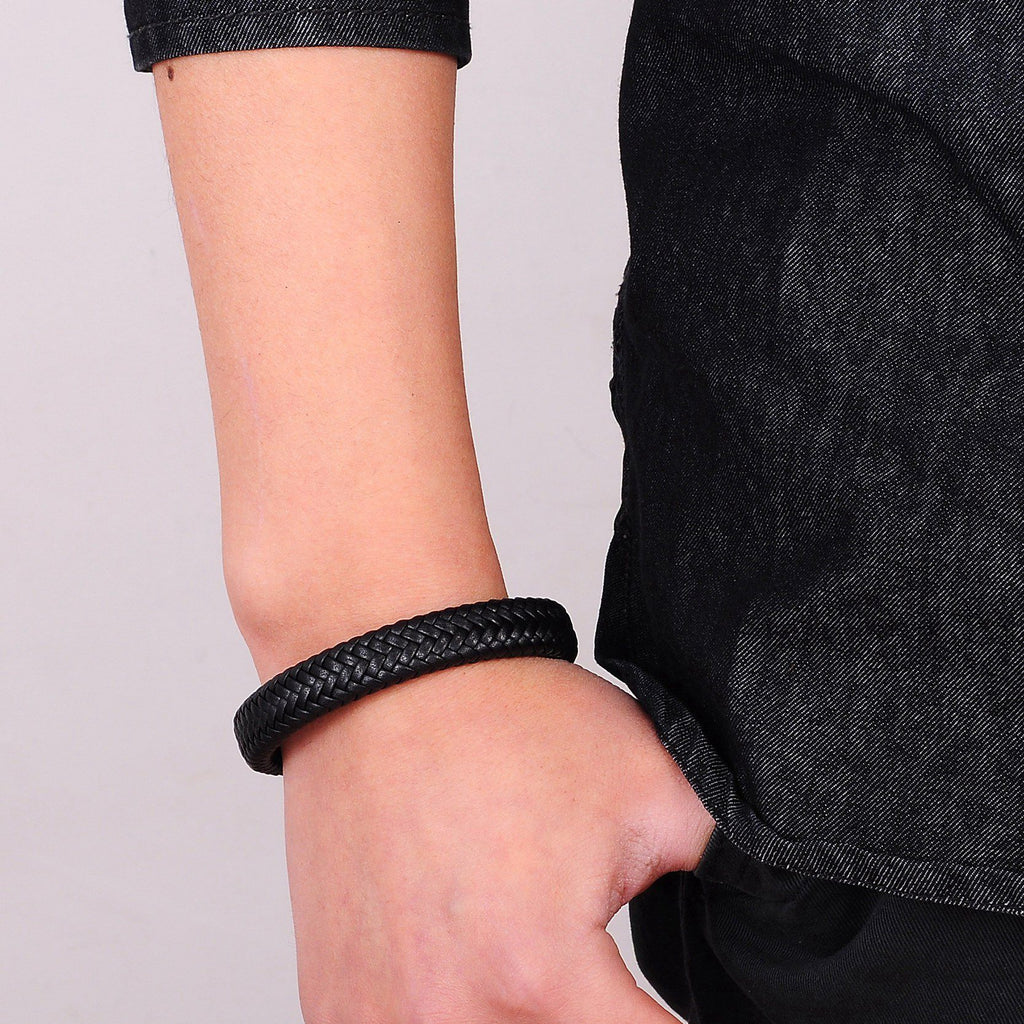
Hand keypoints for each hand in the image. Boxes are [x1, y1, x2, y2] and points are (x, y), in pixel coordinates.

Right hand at [280, 655, 714, 1022]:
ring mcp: (375, 1019)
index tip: (676, 1009)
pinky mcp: (337, 1005)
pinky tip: (470, 969)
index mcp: (540, 977)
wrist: (386, 684)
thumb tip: (775, 920)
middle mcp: (448, 1020)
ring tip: (526, 951)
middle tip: (597, 965)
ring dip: (529, 1022)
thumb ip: (733, 872)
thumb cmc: (503, 723)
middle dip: (602, 1021)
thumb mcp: (656, 788)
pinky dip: (458, 1015)